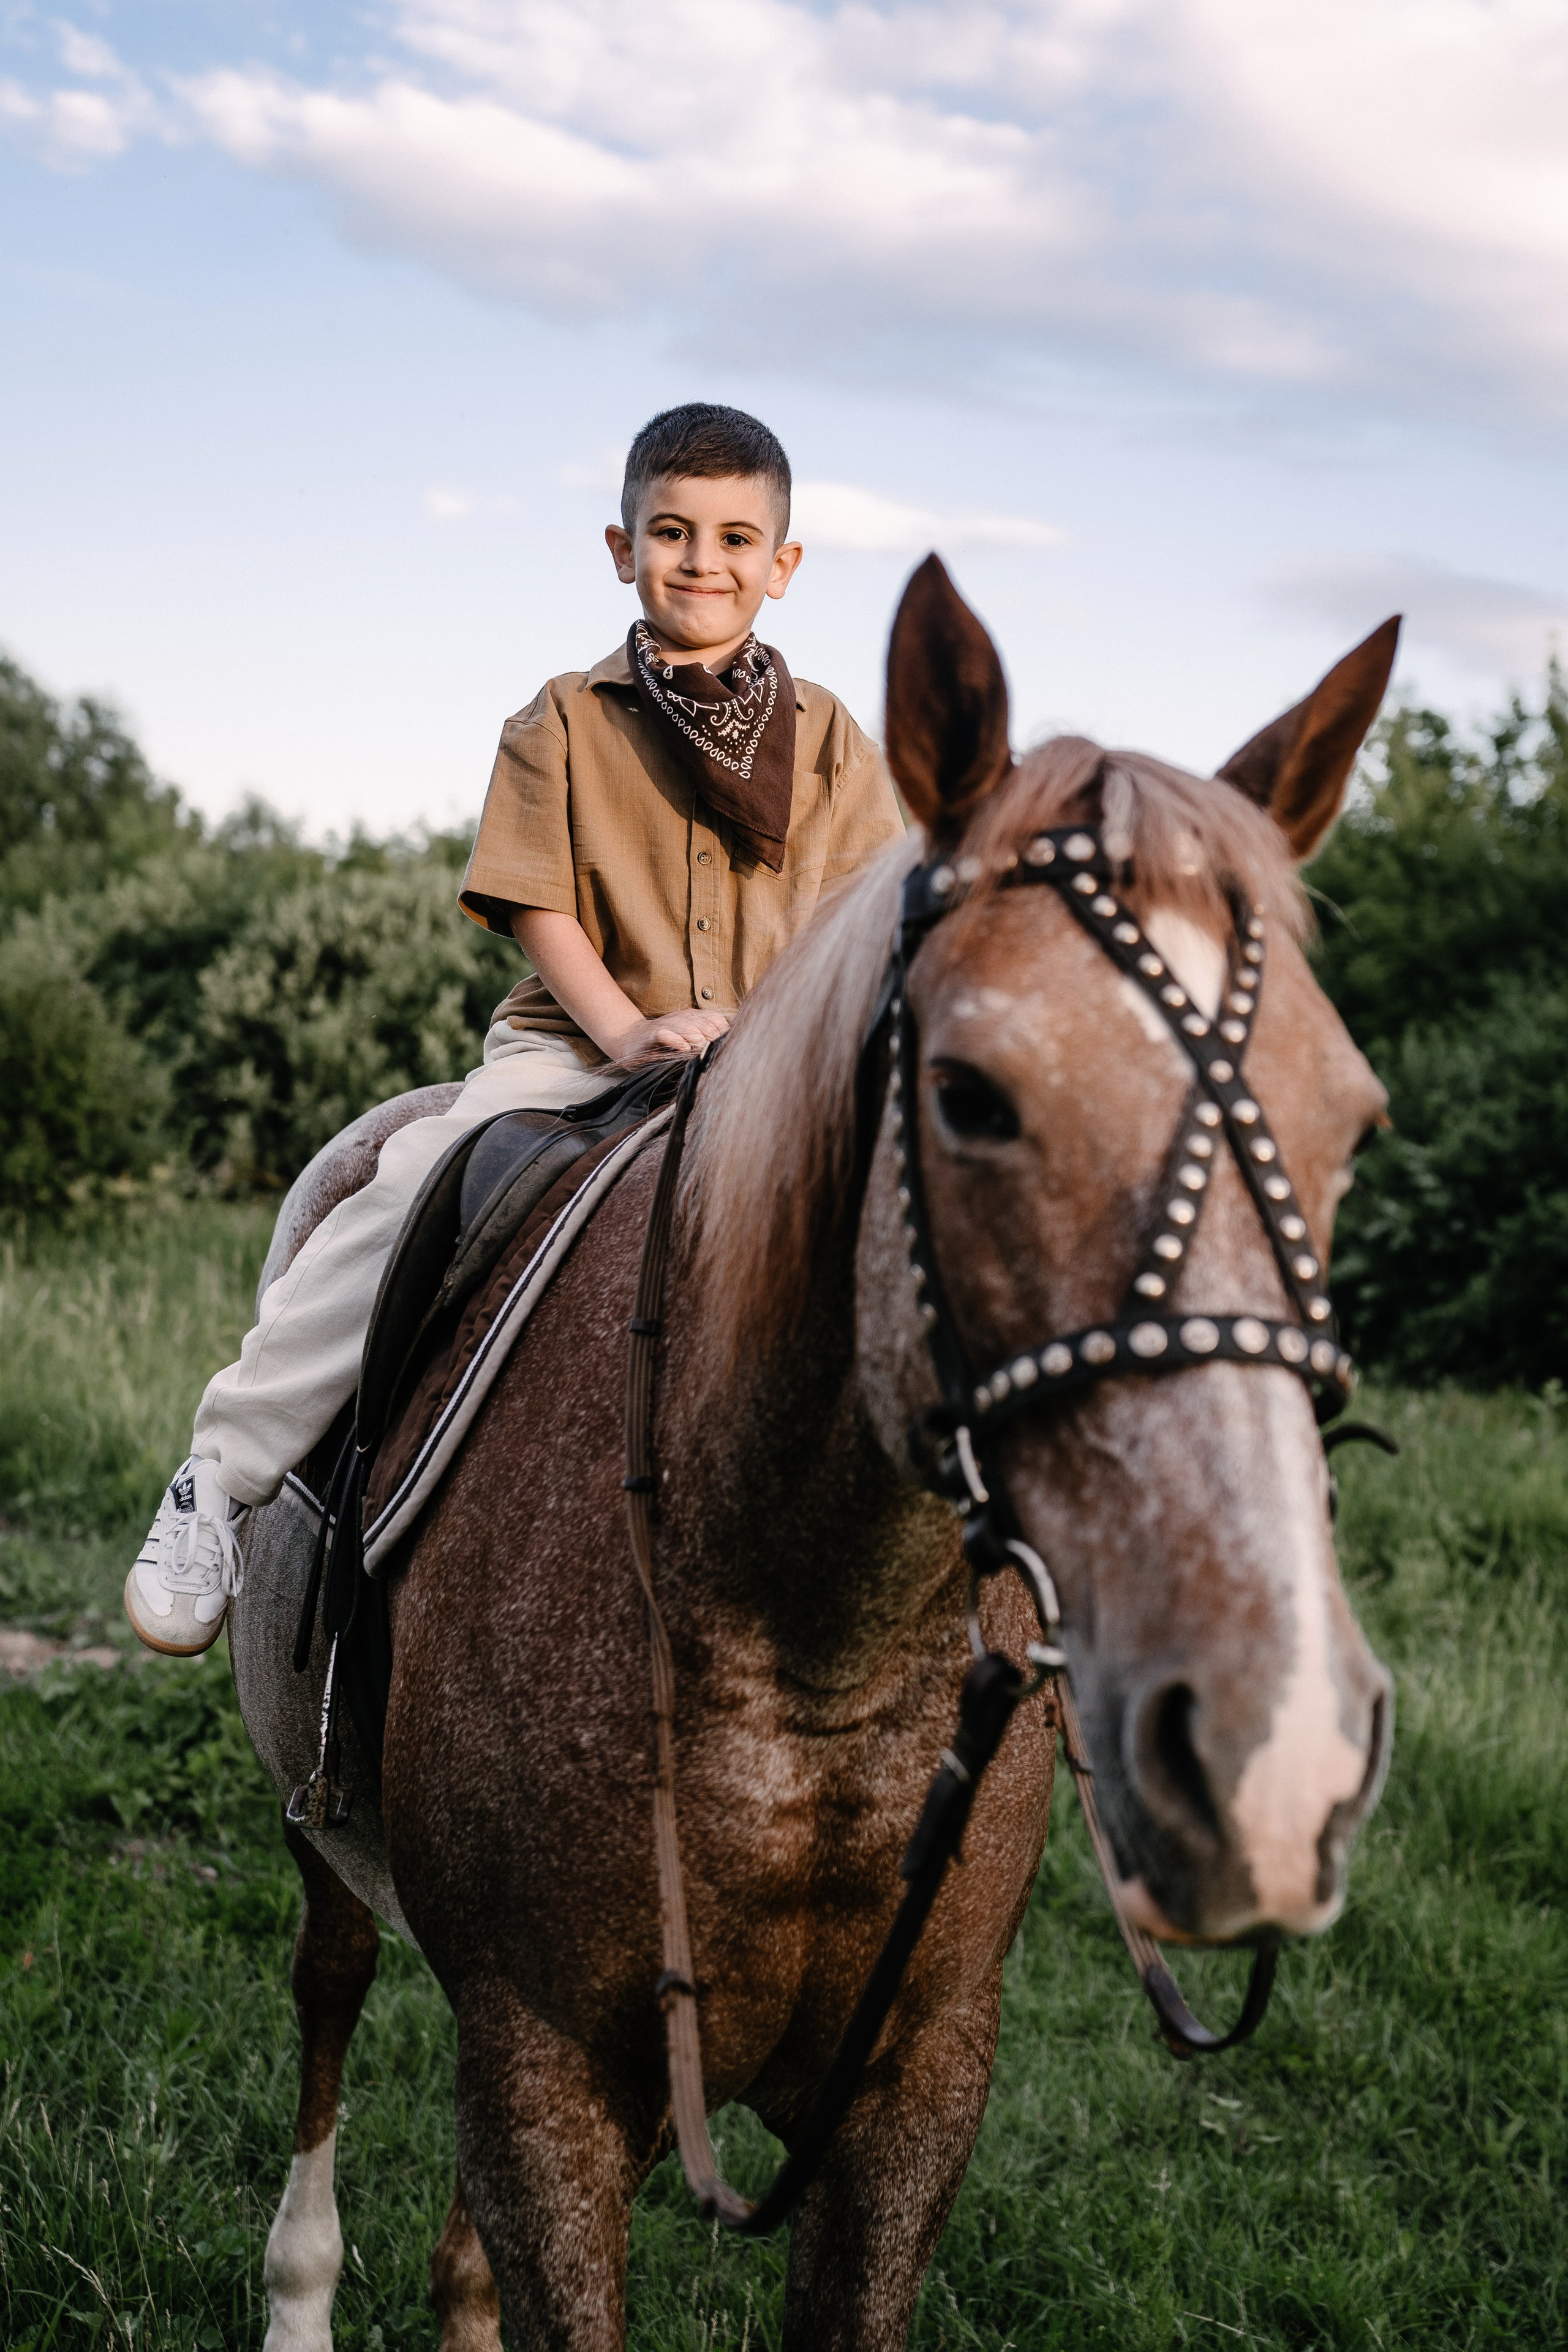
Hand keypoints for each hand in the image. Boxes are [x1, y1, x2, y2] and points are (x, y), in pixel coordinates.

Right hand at [608, 1007, 729, 1058]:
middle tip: (713, 1050)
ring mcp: (667, 1025)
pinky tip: (683, 1048)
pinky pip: (666, 1034)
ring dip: (696, 1038)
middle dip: (711, 1037)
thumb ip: (705, 1038)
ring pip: (687, 1028)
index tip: (723, 1044)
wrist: (631, 1040)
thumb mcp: (687, 1038)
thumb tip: (727, 1044)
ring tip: (700, 1049)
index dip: (722, 1031)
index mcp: (693, 1018)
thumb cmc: (664, 1042)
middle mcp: (682, 1018)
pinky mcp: (653, 1034)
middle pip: (704, 1024)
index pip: (715, 1018)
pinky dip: (676, 1040)